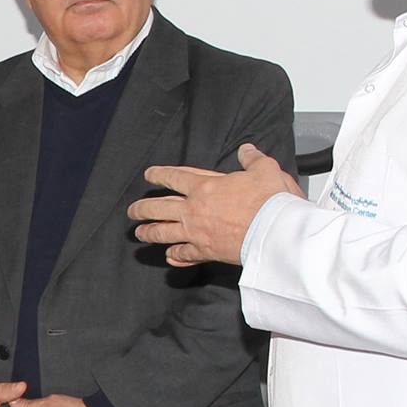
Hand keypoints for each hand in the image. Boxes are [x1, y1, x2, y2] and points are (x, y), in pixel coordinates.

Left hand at [129, 143, 299, 266]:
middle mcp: (194, 210)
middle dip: (143, 208)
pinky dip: (176, 256)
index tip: (149, 175)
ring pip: (164, 233)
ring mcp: (197, 233)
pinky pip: (185, 254)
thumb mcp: (265, 169)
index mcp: (205, 187)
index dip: (159, 175)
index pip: (175, 177)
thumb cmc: (270, 200)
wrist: (274, 231)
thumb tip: (247, 150)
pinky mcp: (206, 252)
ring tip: (139, 233)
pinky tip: (169, 256)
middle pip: (160, 208)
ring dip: (149, 232)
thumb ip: (252, 159)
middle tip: (132, 211)